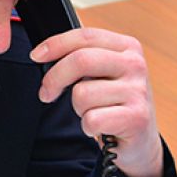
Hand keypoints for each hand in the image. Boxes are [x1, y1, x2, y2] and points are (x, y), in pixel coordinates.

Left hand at [31, 27, 164, 176]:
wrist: (140, 139)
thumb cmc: (115, 103)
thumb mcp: (104, 73)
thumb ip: (82, 57)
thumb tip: (44, 53)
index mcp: (127, 47)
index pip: (85, 36)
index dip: (55, 45)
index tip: (36, 56)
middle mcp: (135, 65)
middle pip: (80, 61)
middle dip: (55, 79)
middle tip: (47, 93)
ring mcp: (138, 91)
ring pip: (82, 94)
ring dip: (78, 108)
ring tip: (92, 112)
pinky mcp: (136, 118)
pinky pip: (91, 119)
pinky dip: (88, 127)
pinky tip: (99, 127)